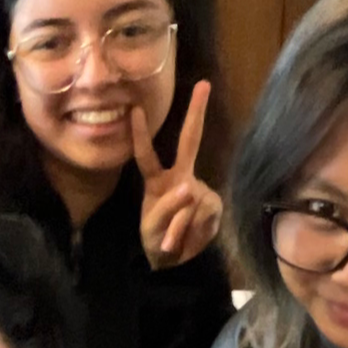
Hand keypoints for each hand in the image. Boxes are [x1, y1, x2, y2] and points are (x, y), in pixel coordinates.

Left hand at [134, 83, 221, 269]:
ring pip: (190, 198)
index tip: (134, 109)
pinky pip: (202, 213)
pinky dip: (194, 231)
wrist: (175, 263)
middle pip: (189, 141)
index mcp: (157, 182)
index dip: (140, 134)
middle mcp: (179, 178)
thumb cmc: (158, 241)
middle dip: (196, 113)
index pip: (147, 155)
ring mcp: (198, 190)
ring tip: (172, 244)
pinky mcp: (213, 204)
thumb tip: (190, 189)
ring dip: (179, 227)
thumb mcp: (153, 229)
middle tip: (204, 85)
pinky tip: (189, 240)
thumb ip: (169, 210)